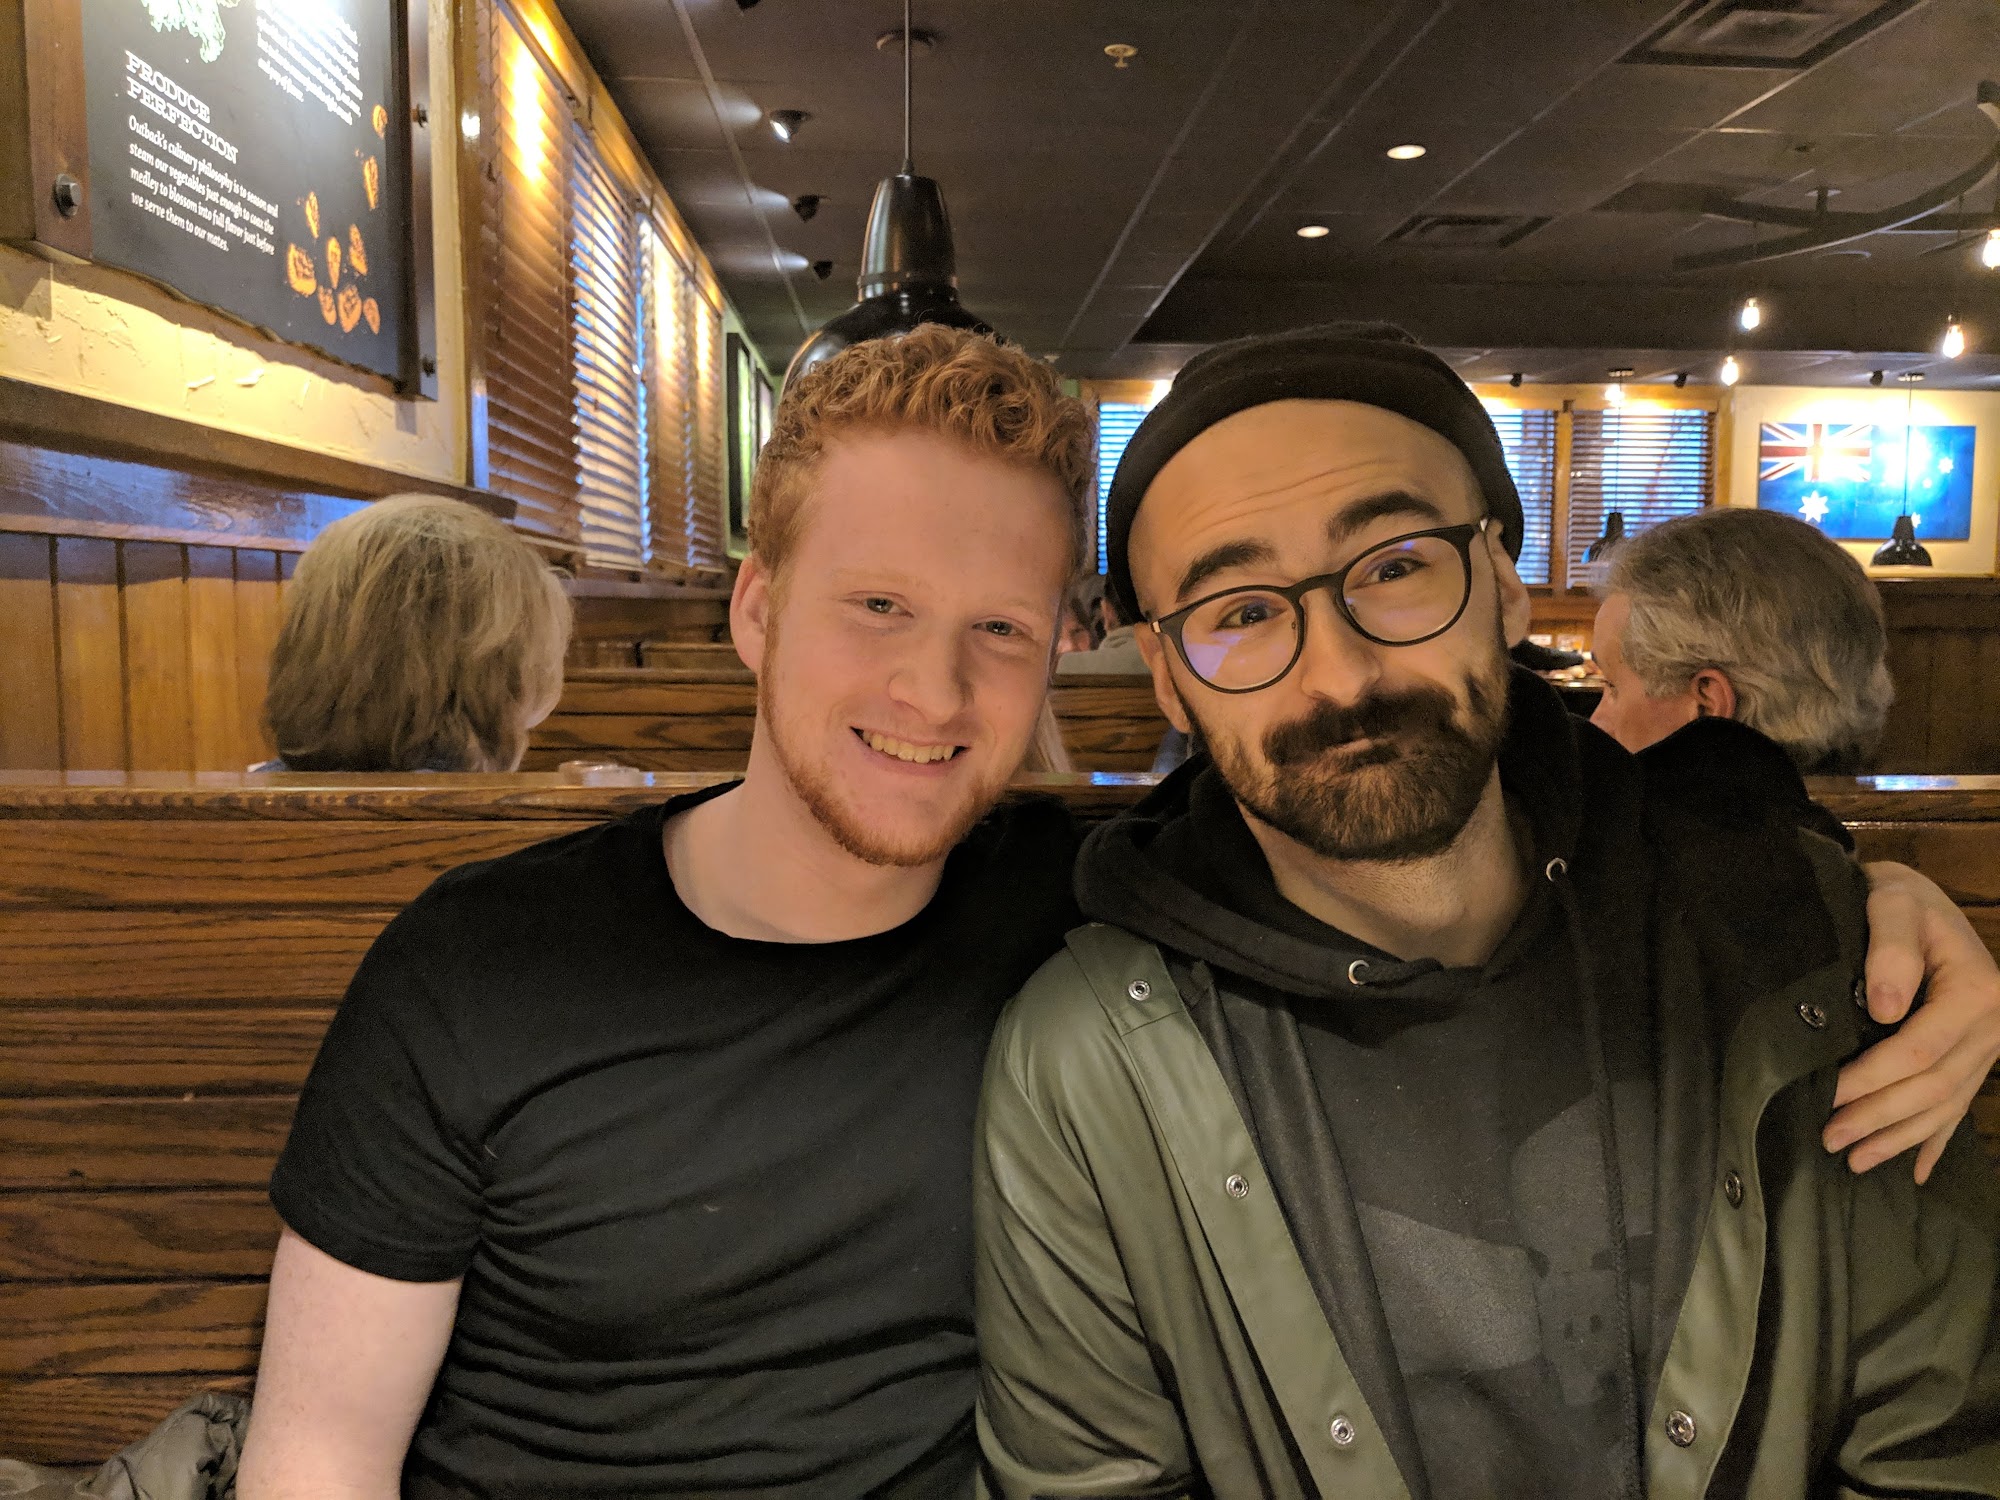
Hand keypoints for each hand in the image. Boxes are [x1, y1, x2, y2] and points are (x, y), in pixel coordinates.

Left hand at [1826, 861, 1999, 1182]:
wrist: (1918, 895)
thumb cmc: (1899, 896)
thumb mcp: (1892, 902)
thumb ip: (1891, 950)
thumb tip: (1887, 1007)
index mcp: (1977, 992)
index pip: (1919, 1051)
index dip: (1872, 1079)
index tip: (1828, 1096)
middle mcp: (1993, 1025)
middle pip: (1933, 1086)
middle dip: (1880, 1118)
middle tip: (1831, 1140)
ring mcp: (1990, 1043)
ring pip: (1946, 1104)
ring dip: (1901, 1137)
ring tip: (1856, 1160)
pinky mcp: (1978, 1052)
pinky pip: (1960, 1103)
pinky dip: (1936, 1139)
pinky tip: (1916, 1170)